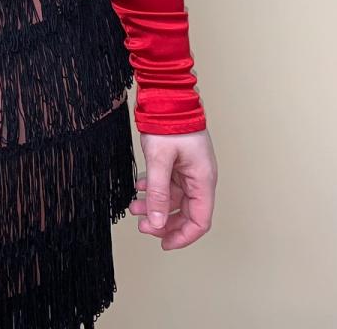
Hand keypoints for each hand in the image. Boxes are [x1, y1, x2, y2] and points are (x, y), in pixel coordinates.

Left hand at [130, 128, 217, 249]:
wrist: (167, 93)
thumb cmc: (170, 121)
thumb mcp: (160, 159)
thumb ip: (158, 193)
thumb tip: (158, 223)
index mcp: (203, 180)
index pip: (200, 221)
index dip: (183, 236)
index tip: (163, 244)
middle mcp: (199, 177)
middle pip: (186, 212)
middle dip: (164, 222)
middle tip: (141, 225)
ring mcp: (188, 168)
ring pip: (174, 197)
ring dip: (155, 205)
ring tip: (133, 207)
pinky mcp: (178, 160)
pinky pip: (168, 182)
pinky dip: (153, 189)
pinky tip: (137, 187)